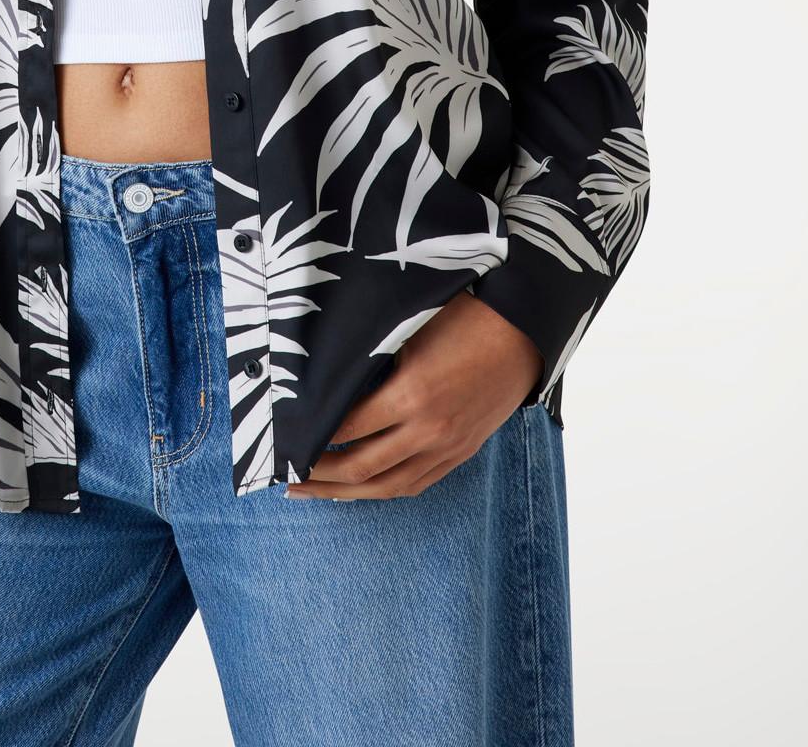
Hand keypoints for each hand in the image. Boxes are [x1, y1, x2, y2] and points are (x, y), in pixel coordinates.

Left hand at [283, 289, 541, 500]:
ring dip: (344, 492)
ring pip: (386, 486)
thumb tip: (325, 374)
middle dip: (317, 473)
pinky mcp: (461, 452)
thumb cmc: (464, 315)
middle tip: (284, 470)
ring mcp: (447, 447)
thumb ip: (370, 357)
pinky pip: (415, 484)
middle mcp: (428, 430)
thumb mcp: (408, 327)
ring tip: (310, 489)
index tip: (284, 433)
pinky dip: (382, 490)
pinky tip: (359, 488)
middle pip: (359, 468)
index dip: (311, 435)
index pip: (346, 428)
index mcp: (411, 395)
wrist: (524, 328)